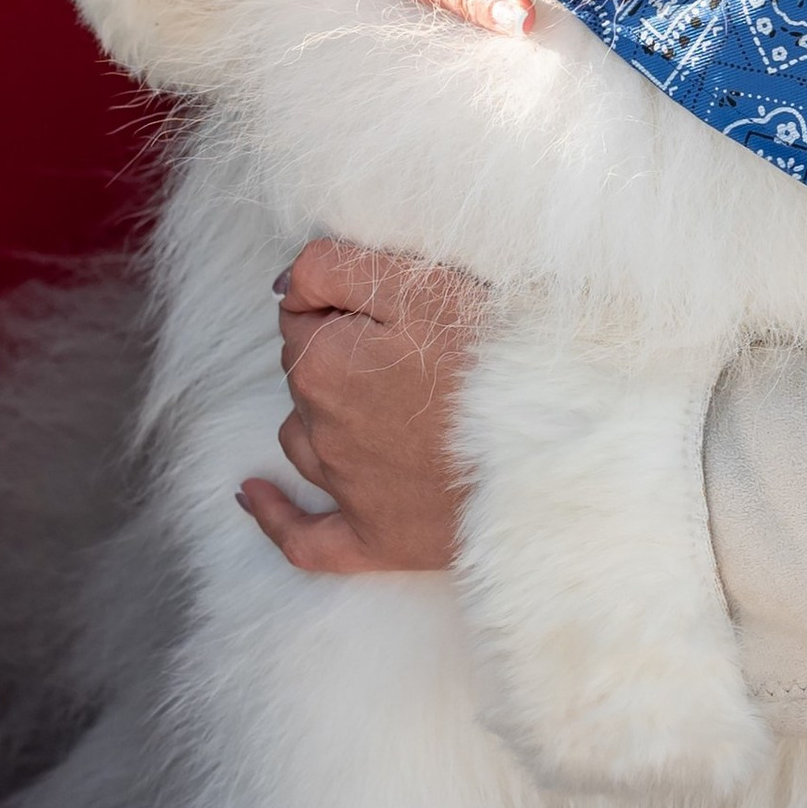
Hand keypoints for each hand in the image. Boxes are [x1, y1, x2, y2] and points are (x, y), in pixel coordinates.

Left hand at [238, 237, 486, 576]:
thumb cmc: (494, 359)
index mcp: (323, 364)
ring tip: (379, 399)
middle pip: (305, 375)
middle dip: (337, 352)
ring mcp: (344, 489)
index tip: (390, 303)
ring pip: (304, 438)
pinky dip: (277, 515)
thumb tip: (284, 286)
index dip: (341, 301)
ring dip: (322, 414)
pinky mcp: (374, 540)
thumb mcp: (419, 283)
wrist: (551, 451)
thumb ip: (335, 268)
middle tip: (406, 344)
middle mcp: (319, 428)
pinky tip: (255, 494)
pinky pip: (304, 538)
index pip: (300, 315)